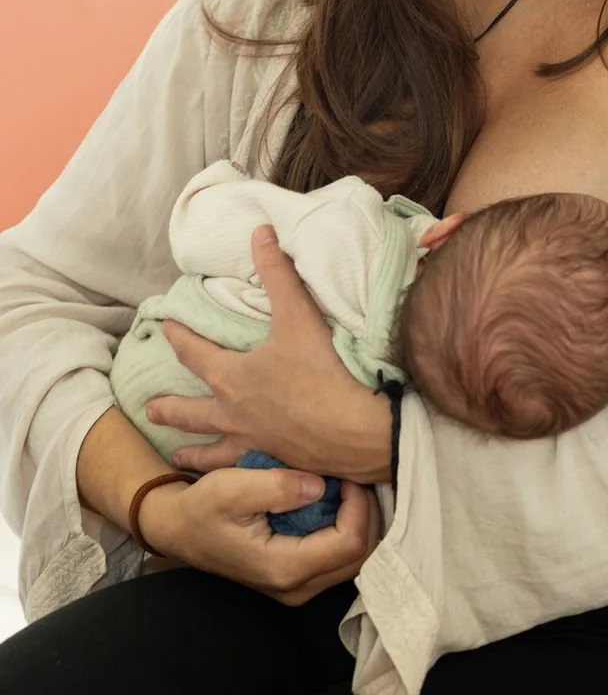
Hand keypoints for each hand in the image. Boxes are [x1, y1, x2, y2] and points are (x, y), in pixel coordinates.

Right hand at [138, 466, 379, 605]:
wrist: (180, 529)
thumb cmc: (203, 507)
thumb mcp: (231, 487)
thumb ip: (277, 486)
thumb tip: (320, 484)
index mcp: (284, 568)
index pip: (350, 543)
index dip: (359, 506)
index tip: (346, 474)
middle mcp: (296, 586)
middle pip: (361, 555)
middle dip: (366, 513)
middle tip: (352, 476)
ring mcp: (298, 585)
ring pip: (355, 558)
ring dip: (359, 519)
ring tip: (345, 483)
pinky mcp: (298, 574)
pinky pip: (339, 555)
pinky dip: (348, 526)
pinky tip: (336, 497)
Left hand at [146, 226, 390, 482]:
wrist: (354, 431)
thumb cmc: (321, 372)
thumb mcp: (298, 315)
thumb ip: (277, 271)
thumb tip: (259, 231)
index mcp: (232, 378)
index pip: (193, 352)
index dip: (178, 336)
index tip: (163, 326)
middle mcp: (233, 415)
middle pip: (191, 411)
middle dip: (169, 408)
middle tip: (150, 410)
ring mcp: (252, 445)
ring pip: (211, 452)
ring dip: (192, 453)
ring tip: (178, 458)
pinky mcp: (274, 465)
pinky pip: (241, 473)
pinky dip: (230, 476)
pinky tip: (230, 480)